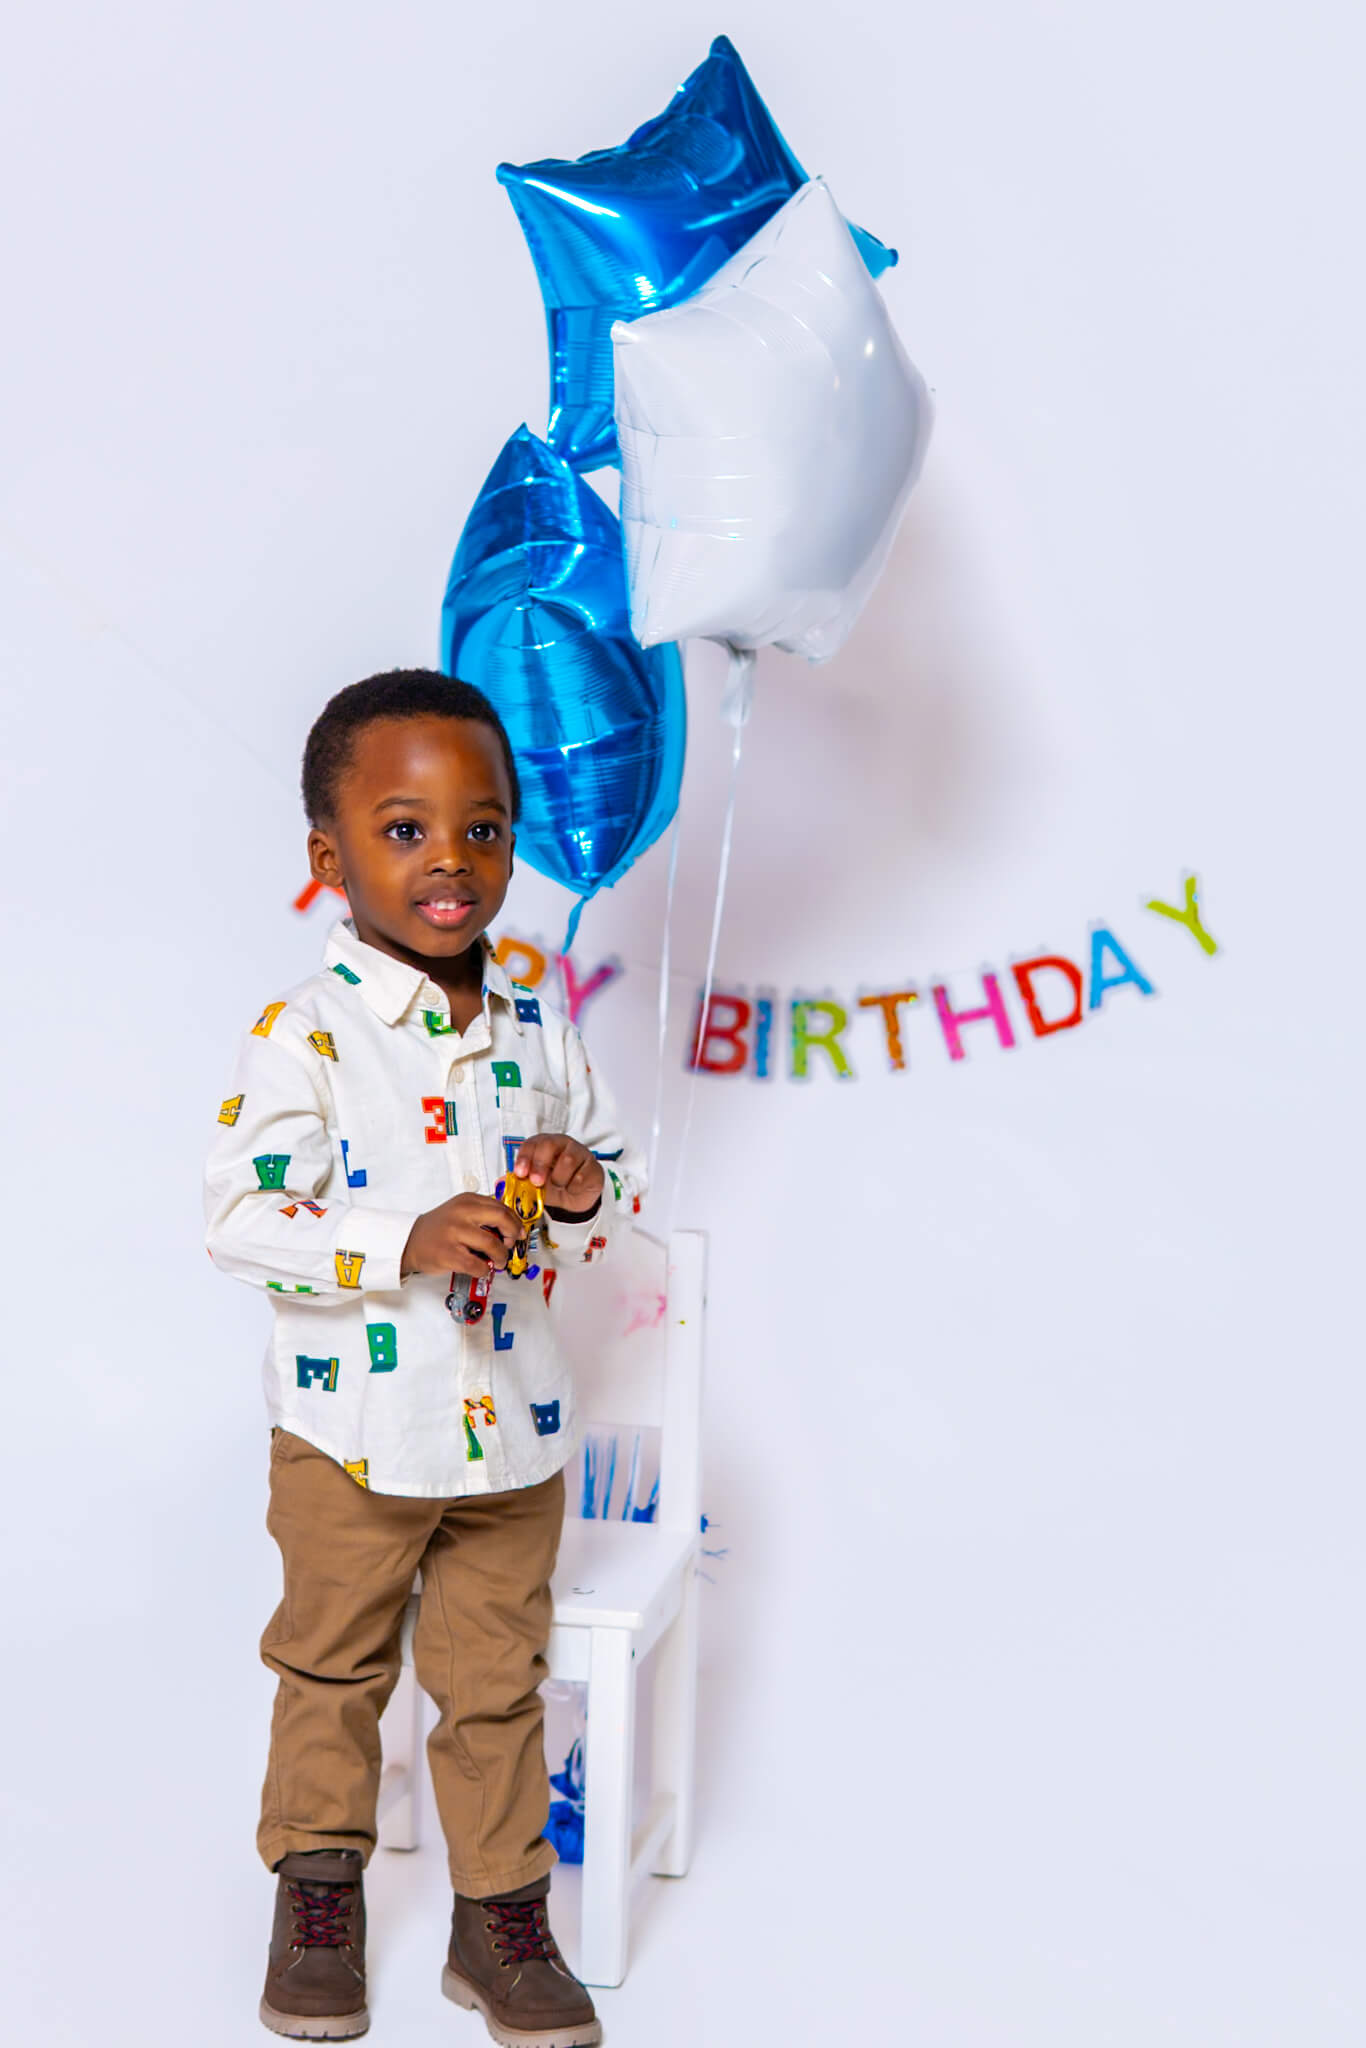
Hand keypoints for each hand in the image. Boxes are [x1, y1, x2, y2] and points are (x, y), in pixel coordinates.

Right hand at [400, 1194, 524, 1279]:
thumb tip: (511, 1229)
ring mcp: (455, 1233)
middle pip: (501, 1219)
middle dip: (513, 1234)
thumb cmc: (439, 1228)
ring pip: (492, 1244)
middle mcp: (462, 1213)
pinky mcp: (449, 1254)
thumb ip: (483, 1214)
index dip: (515, 1222)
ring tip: (498, 1260)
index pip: (501, 1207)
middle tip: (511, 1244)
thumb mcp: (460, 1211)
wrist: (410, 1240)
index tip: (519, 1232)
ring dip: (501, 1256)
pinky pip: (478, 1265)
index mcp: (467, 1200)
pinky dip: (485, 1269)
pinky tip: (482, 1268)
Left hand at [512, 1135, 604, 1218]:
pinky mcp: (593, 1166)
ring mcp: (579, 1153)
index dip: (524, 1158)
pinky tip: (571, 1188)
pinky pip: (582, 1175)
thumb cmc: (554, 1184)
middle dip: (540, 1165)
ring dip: (559, 1179)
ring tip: (559, 1186)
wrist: (577, 1196)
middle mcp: (562, 1144)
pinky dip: (573, 1186)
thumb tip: (500, 1182)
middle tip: (537, 1182)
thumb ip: (519, 1182)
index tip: (520, 1173)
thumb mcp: (535, 1184)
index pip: (532, 1144)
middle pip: (549, 1145)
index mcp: (544, 1144)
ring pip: (567, 1160)